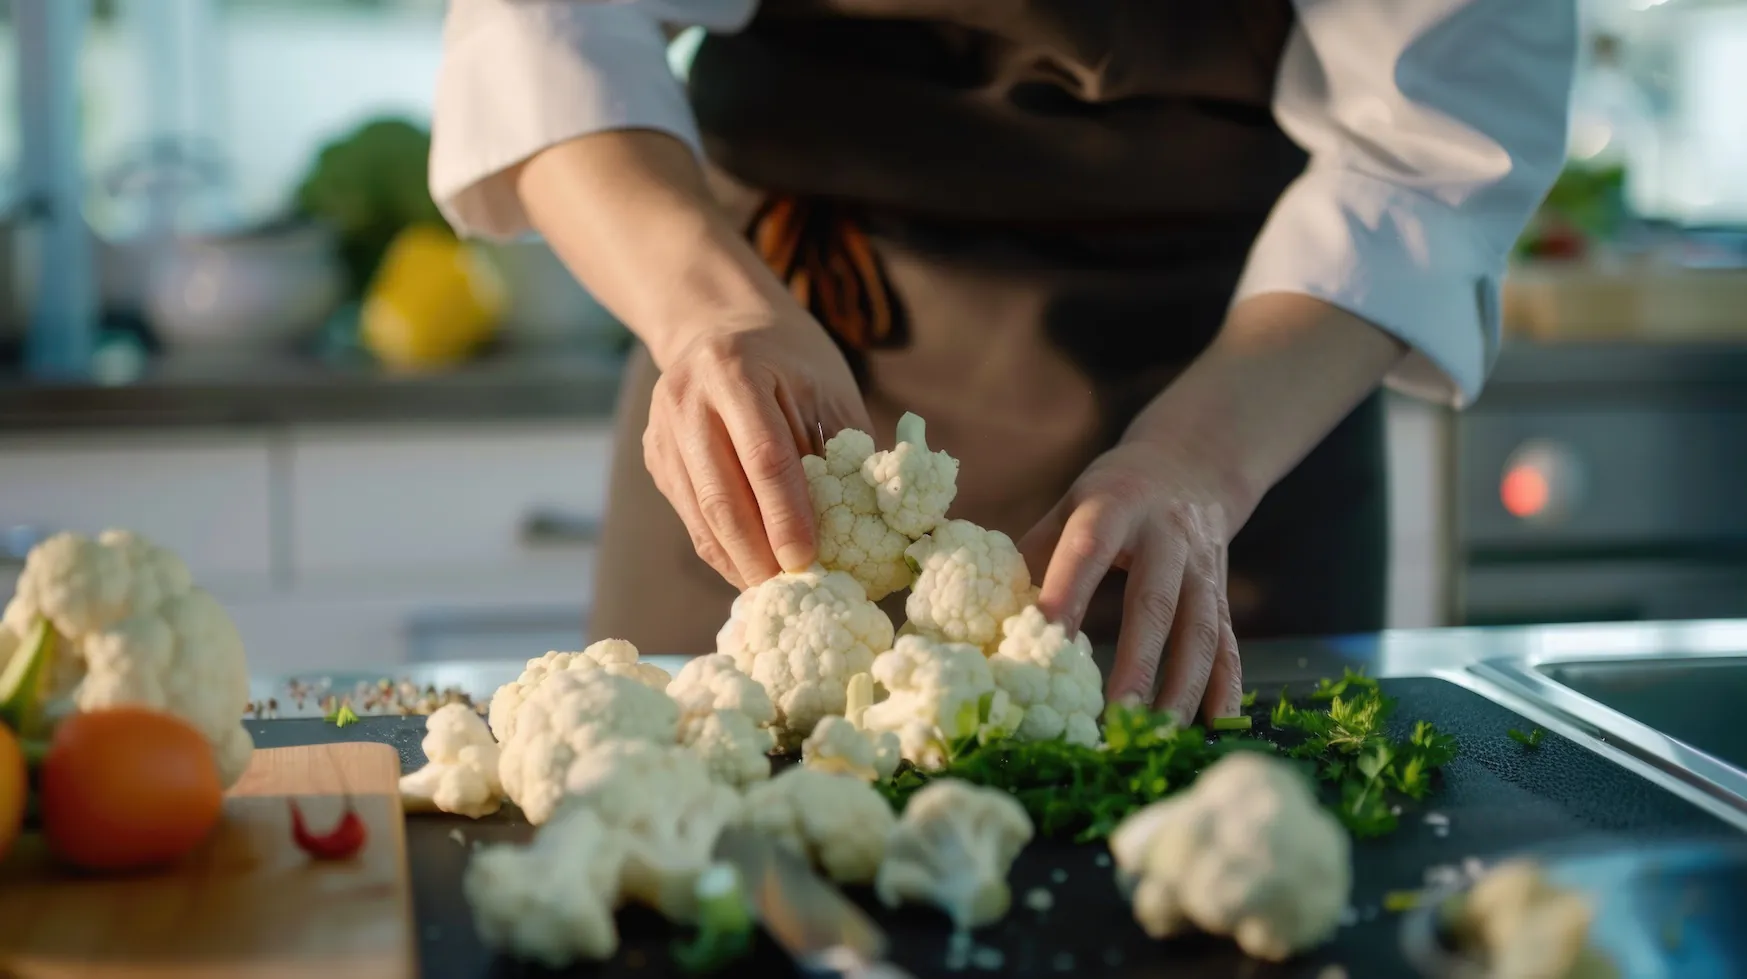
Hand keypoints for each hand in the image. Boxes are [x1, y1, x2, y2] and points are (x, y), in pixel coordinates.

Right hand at [645, 313, 870, 588]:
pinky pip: (691, 517)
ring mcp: (662, 432)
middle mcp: (687, 400)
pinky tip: (753, 569)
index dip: (788, 515)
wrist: (715, 323)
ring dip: (739, 562)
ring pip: (699, 516)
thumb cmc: (789, 357)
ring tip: (777, 593)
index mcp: (734, 371)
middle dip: (759, 555)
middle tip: (794, 592)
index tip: (810, 560)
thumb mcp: (826, 386)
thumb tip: (870, 522)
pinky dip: (724, 550)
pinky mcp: (656, 458)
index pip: (764, 458)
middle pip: (722, 496)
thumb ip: (845, 449)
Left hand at [1019, 438, 1247, 722]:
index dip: (1067, 594)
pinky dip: (1225, 687)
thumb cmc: (1113, 495)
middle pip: (1156, 602)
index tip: (1043, 642)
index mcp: (1115, 507)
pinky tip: (1215, 724)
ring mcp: (1203, 568)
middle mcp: (1167, 537)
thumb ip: (1034, 553)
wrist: (1192, 463)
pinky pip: (1229, 644)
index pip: (1088, 551)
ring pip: (1201, 632)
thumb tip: (986, 611)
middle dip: (1139, 662)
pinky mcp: (1224, 594)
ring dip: (1182, 687)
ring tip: (1157, 736)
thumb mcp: (1071, 503)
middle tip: (1116, 715)